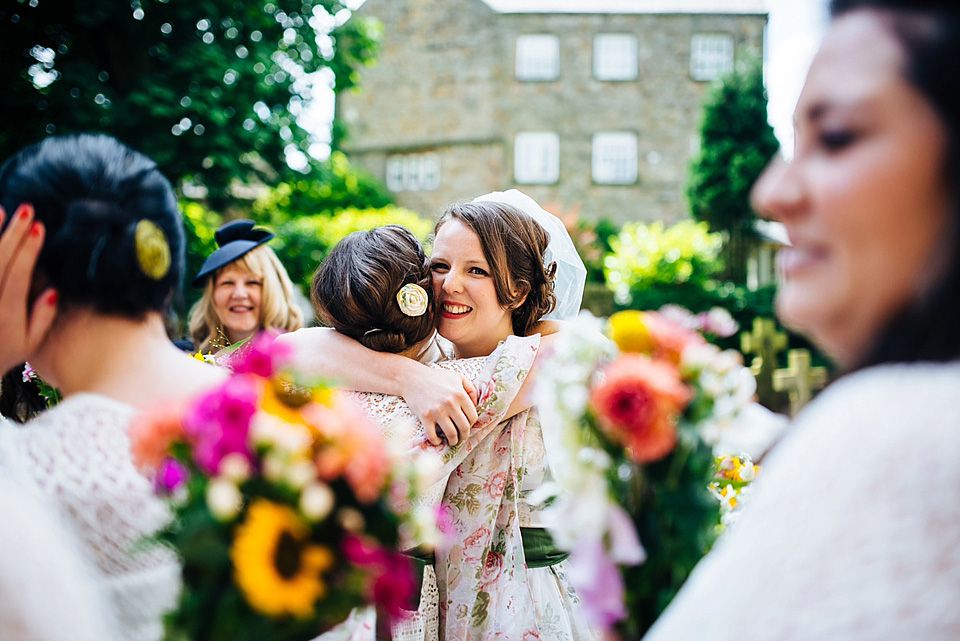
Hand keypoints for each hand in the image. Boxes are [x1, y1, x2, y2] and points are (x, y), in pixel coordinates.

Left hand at [0, 204, 57, 372]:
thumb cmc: (1, 354)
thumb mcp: (28, 344)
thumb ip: (42, 317)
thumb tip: (51, 289)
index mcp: (6, 314)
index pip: (18, 274)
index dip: (29, 250)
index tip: (39, 227)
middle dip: (14, 233)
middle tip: (27, 209)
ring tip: (2, 209)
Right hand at [401, 367, 478, 445]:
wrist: (413, 378)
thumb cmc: (437, 377)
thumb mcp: (458, 377)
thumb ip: (471, 389)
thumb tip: (476, 405)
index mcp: (460, 394)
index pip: (473, 416)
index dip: (472, 424)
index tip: (468, 425)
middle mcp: (450, 404)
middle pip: (464, 427)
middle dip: (465, 435)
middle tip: (462, 437)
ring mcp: (437, 411)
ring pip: (451, 434)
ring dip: (453, 441)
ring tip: (452, 441)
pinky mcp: (425, 416)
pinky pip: (432, 435)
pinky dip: (436, 441)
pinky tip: (438, 441)